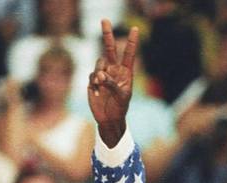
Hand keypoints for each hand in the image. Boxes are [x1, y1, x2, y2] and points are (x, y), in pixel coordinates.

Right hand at [88, 19, 138, 144]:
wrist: (109, 118)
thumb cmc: (120, 108)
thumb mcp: (121, 96)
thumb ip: (112, 84)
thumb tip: (100, 75)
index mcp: (125, 73)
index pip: (129, 54)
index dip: (132, 42)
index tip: (135, 29)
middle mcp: (114, 70)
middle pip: (110, 48)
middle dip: (107, 34)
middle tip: (104, 20)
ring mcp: (103, 74)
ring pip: (98, 63)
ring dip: (99, 73)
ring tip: (101, 85)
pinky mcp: (93, 80)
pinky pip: (92, 76)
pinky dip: (94, 83)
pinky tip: (97, 93)